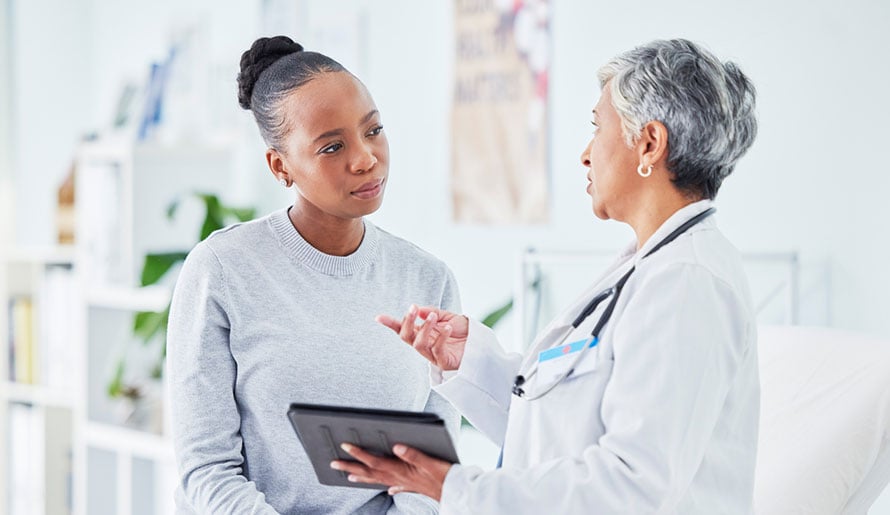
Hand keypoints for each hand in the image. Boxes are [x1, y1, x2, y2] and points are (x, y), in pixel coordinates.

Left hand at [331, 443, 451, 499]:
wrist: (458, 492)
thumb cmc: (445, 476)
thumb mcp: (431, 462)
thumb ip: (413, 454)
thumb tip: (396, 446)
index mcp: (401, 470)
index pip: (375, 461)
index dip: (359, 454)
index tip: (344, 446)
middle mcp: (399, 477)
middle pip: (370, 472)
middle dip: (351, 466)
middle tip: (333, 463)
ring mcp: (405, 483)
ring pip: (378, 480)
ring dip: (363, 477)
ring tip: (350, 475)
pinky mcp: (413, 486)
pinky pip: (396, 486)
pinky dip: (389, 486)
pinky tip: (388, 489)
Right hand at [376, 305, 468, 370]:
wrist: (479, 342)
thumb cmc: (462, 331)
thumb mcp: (447, 316)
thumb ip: (432, 312)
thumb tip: (419, 310)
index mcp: (422, 332)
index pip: (403, 328)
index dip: (390, 324)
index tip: (379, 318)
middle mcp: (424, 344)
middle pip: (406, 337)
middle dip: (407, 322)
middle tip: (413, 309)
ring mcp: (432, 354)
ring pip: (418, 344)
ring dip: (424, 329)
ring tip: (433, 317)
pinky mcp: (443, 361)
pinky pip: (437, 350)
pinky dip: (441, 337)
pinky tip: (448, 328)